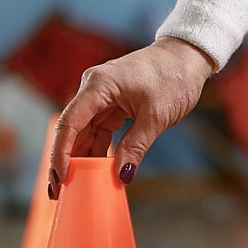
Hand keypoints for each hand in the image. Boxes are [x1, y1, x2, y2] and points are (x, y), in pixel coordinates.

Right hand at [48, 37, 212, 195]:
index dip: (61, 153)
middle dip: (65, 160)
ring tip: (76, 186)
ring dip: (81, 157)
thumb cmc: (174, 77)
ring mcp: (102, 95)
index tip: (59, 178)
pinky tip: (96, 170)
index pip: (69, 123)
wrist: (188, 57)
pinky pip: (98, 129)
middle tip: (60, 191)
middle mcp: (94, 88)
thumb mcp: (156, 116)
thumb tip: (121, 175)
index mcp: (98, 85)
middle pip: (72, 129)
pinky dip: (97, 149)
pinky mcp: (112, 102)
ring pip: (84, 131)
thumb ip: (135, 146)